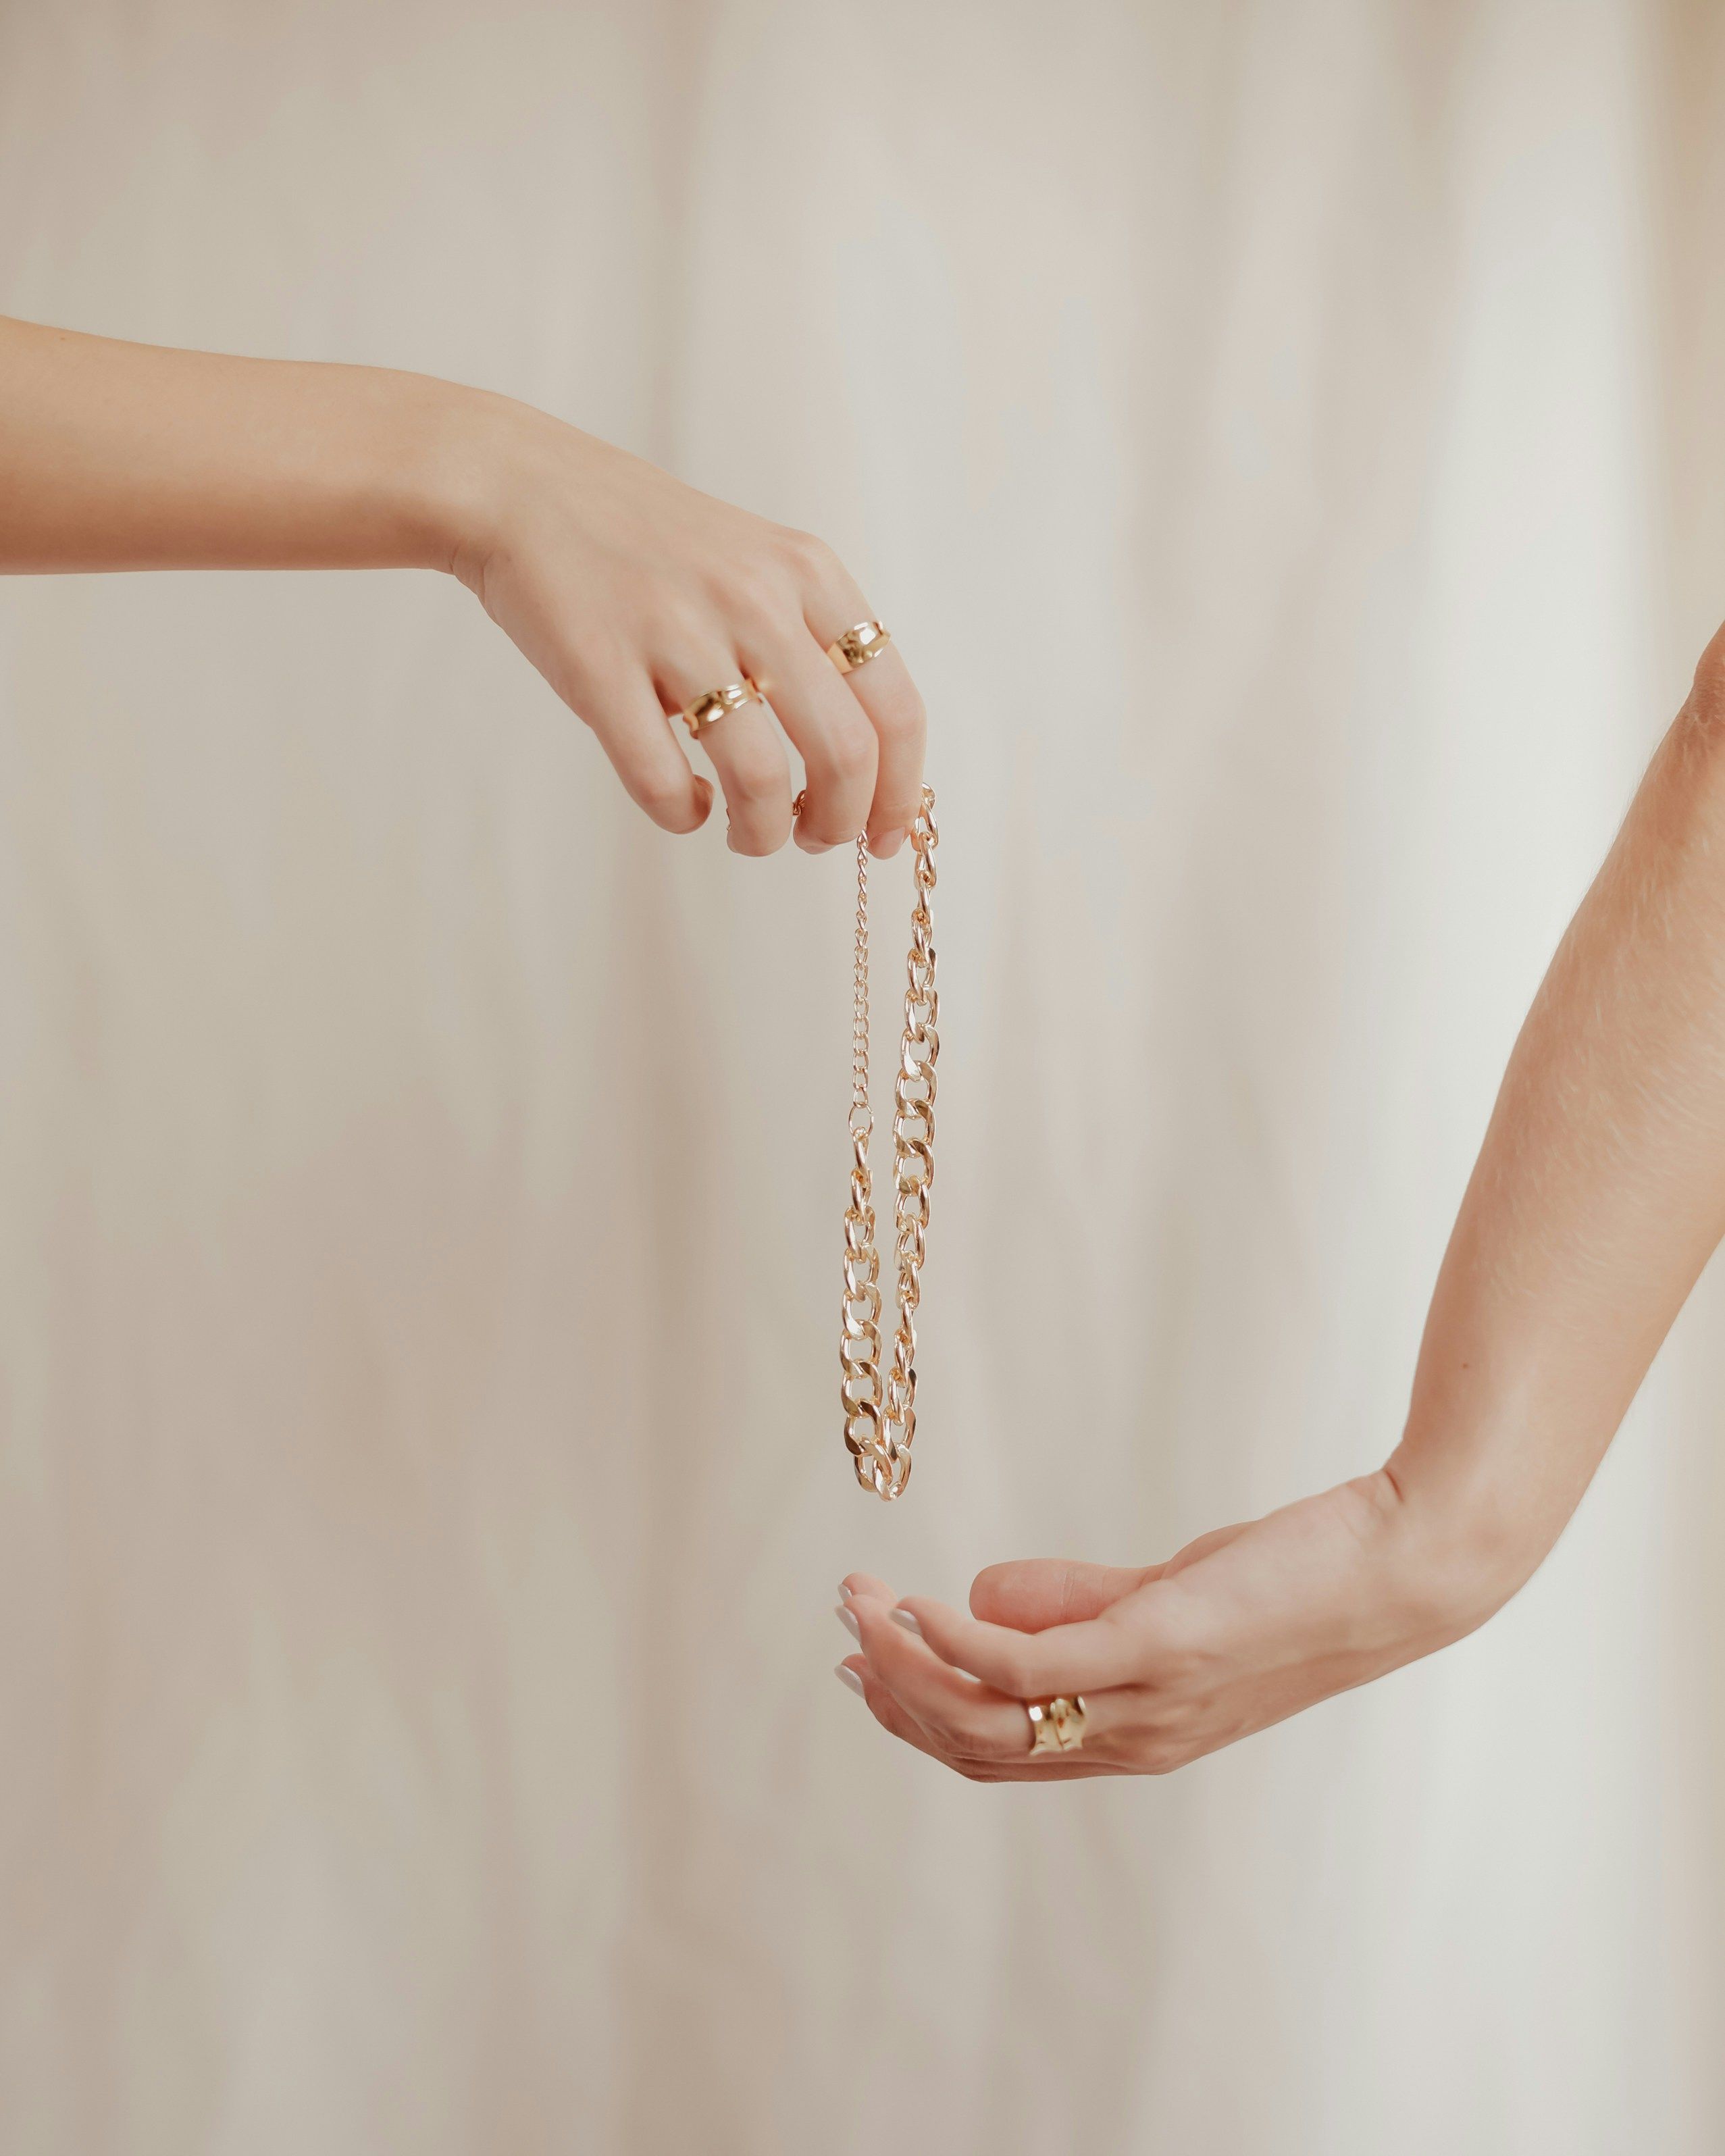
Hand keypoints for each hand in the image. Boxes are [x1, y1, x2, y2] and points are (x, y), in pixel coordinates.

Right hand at [443, 394, 925, 855]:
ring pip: (761, 779)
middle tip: (812, 839)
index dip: (901, 791)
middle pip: (845, 753)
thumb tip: (864, 768)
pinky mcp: (601, 667)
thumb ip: (812, 642)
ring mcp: (677, 631)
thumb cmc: (648, 546)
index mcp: (808, 574)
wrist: (523, 488)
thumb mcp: (757, 564)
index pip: (896, 705)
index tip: (882, 835)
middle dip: (840, 824)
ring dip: (763, 833)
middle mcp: (755, 597)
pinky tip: (684, 803)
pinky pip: (664, 782)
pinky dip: (684, 816)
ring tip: (747, 833)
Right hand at [837, 1472, 1504, 1779]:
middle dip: (895, 1693)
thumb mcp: (1168, 1592)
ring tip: (859, 1605)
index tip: (862, 1663)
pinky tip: (917, 1604)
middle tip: (842, 1629)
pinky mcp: (1155, 1644)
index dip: (918, 1716)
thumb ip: (1076, 1599)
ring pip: (989, 1715)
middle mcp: (1132, 1737)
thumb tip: (978, 1589)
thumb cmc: (1291, 1575)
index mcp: (1134, 1735)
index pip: (998, 1752)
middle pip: (977, 1745)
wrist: (1398, 1568)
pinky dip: (960, 1640)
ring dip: (908, 1664)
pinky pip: (1031, 1662)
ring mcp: (1143, 1698)